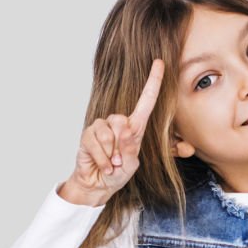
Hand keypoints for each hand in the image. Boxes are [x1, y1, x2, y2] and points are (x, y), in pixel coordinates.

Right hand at [62, 59, 164, 205]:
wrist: (97, 184)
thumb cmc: (118, 173)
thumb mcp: (131, 165)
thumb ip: (131, 148)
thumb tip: (124, 128)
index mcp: (135, 127)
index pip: (146, 101)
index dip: (153, 82)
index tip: (160, 63)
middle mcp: (118, 123)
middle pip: (122, 121)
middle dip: (121, 145)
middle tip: (119, 160)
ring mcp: (102, 127)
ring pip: (108, 133)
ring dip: (110, 154)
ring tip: (111, 163)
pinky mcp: (88, 134)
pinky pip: (96, 143)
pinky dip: (101, 158)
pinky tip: (103, 165)